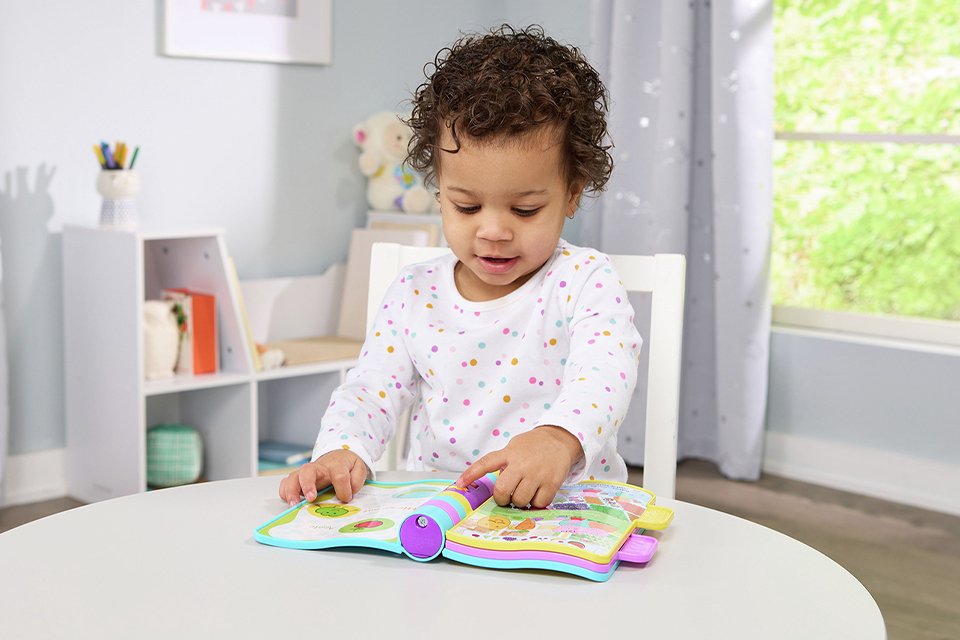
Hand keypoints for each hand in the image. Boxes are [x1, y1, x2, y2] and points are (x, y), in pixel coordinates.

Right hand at [278, 449, 367, 505]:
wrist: (336, 457)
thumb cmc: (346, 465)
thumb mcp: (358, 469)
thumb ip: (357, 480)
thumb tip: (348, 492)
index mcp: (336, 465)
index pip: (339, 475)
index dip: (343, 489)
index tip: (346, 498)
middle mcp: (318, 468)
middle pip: (308, 471)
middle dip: (307, 484)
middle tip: (311, 498)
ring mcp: (306, 473)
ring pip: (293, 477)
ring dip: (291, 491)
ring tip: (295, 504)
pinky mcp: (298, 479)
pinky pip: (286, 483)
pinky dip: (284, 492)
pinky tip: (290, 501)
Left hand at [455, 426, 582, 508]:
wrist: (560, 439)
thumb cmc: (533, 446)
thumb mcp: (514, 448)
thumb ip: (503, 463)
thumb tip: (496, 486)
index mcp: (509, 453)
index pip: (486, 463)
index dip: (471, 474)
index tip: (460, 485)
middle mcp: (521, 464)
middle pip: (502, 491)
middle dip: (502, 498)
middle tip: (507, 496)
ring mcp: (537, 474)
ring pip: (520, 500)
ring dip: (520, 501)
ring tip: (525, 492)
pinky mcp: (551, 482)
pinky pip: (539, 503)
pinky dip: (536, 503)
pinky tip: (538, 493)